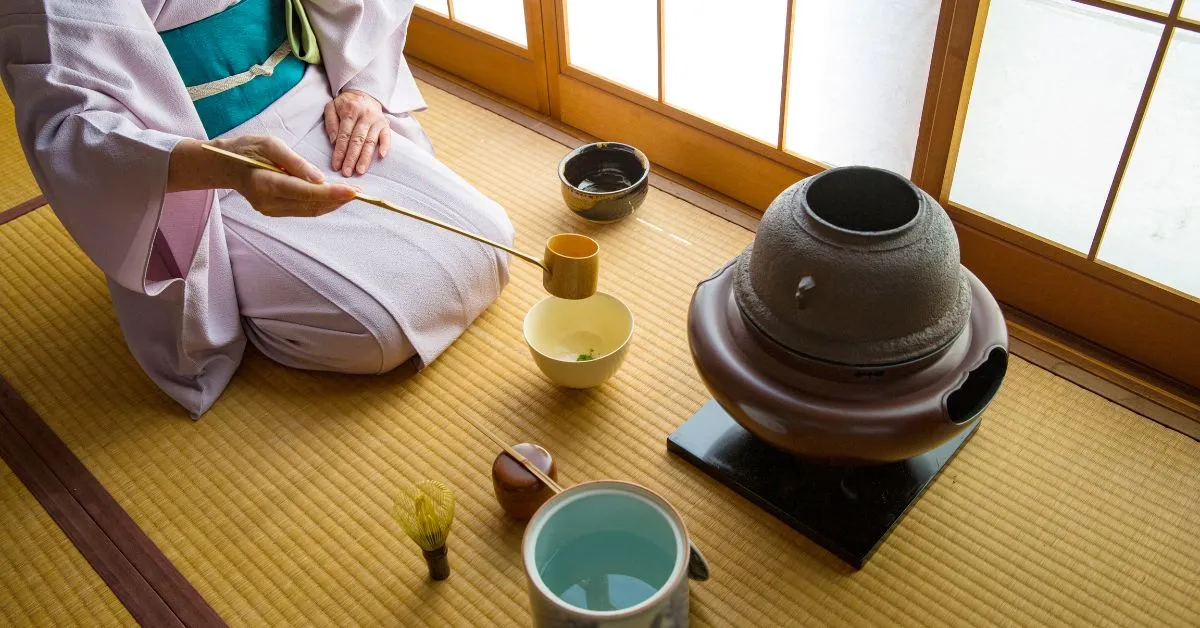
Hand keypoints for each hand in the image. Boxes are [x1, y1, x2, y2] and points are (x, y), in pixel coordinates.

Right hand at [210, 136, 356, 216]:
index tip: (353, 191)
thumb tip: (320, 179)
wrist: (224, 165)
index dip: (332, 193)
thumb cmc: (247, 150)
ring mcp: (270, 210)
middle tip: (360, 192)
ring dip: (332, 203)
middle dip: (337, 200)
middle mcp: (268, 202)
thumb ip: (295, 162)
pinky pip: (302, 209)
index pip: (306, 192)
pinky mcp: (274, 212)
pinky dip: (320, 203)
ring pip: (309, 211)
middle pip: (311, 205)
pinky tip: (333, 195)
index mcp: (265, 184)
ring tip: (351, 194)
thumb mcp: (270, 145)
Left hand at [324, 89, 389, 176]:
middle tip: (347, 172)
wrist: (363, 92)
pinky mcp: (385, 123)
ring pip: (370, 141)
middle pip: (357, 140)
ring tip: (360, 171)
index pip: (344, 135)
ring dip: (365, 157)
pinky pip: (386, 136)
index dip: (340, 152)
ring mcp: (376, 120)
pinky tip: (381, 156)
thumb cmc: (345, 104)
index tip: (336, 166)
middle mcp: (364, 115)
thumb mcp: (331, 107)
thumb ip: (331, 123)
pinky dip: (385, 146)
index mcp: (350, 111)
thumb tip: (334, 142)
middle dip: (352, 158)